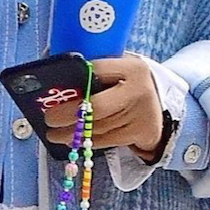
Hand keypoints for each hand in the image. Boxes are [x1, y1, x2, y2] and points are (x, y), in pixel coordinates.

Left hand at [41, 55, 163, 156]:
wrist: (160, 107)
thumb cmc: (128, 86)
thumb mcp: (118, 72)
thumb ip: (96, 73)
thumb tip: (59, 79)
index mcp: (132, 68)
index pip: (97, 71)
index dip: (76, 79)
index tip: (55, 89)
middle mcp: (139, 90)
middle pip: (97, 106)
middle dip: (68, 114)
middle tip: (49, 119)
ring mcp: (141, 115)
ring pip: (99, 127)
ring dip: (71, 133)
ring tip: (53, 134)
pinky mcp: (140, 133)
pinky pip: (107, 140)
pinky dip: (86, 140)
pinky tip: (71, 140)